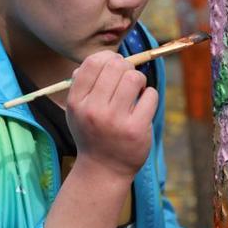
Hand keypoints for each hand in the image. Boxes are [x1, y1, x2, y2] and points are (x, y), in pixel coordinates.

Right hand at [66, 50, 157, 179]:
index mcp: (76, 102)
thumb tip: (98, 60)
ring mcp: (115, 121)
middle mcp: (93, 110)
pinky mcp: (136, 130)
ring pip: (134, 78)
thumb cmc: (92, 133)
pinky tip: (143, 106)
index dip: (108, 57)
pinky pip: (150, 95)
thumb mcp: (77, 110)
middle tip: (128, 79)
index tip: (115, 64)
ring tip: (136, 91)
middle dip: (126, 67)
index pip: (92, 63)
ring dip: (139, 80)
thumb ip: (82, 84)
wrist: (103, 170)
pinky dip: (150, 96)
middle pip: (116, 66)